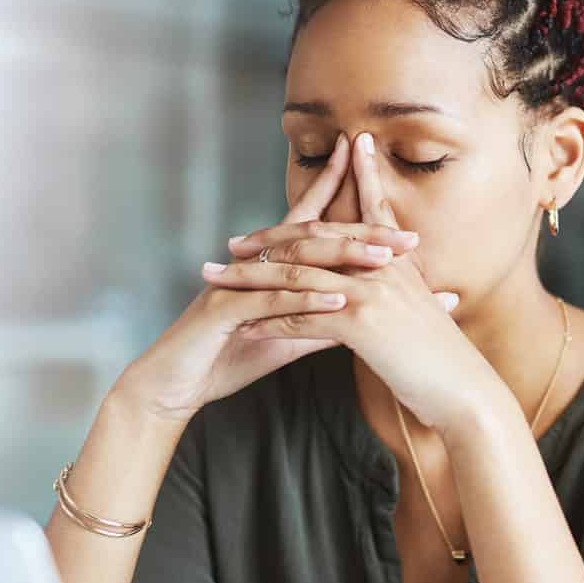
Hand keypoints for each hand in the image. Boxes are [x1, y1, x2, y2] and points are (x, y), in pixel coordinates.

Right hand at [114, 132, 453, 421]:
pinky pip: (270, 301)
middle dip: (362, 233)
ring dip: (342, 260)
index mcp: (270, 266)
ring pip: (296, 262)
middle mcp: (254, 264)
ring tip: (384, 262)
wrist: (175, 385)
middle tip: (408, 237)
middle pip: (315, 237)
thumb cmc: (229, 356)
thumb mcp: (288, 337)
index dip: (345, 200)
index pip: (313, 224)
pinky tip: (338, 303)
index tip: (391, 198)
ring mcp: (237, 283)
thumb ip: (324, 321)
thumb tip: (367, 313)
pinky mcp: (223, 309)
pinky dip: (306, 300)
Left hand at [213, 131, 502, 435]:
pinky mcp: (361, 322)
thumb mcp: (425, 314)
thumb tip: (388, 286)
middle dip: (268, 238)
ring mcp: (372, 291)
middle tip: (232, 241)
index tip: (337, 152)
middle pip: (314, 239)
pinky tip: (242, 326)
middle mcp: (383, 266)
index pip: (369, 208)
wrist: (465, 393)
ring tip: (217, 280)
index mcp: (399, 260)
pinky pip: (301, 316)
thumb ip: (404, 292)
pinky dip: (268, 321)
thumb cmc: (445, 361)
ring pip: (296, 276)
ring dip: (249, 278)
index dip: (352, 179)